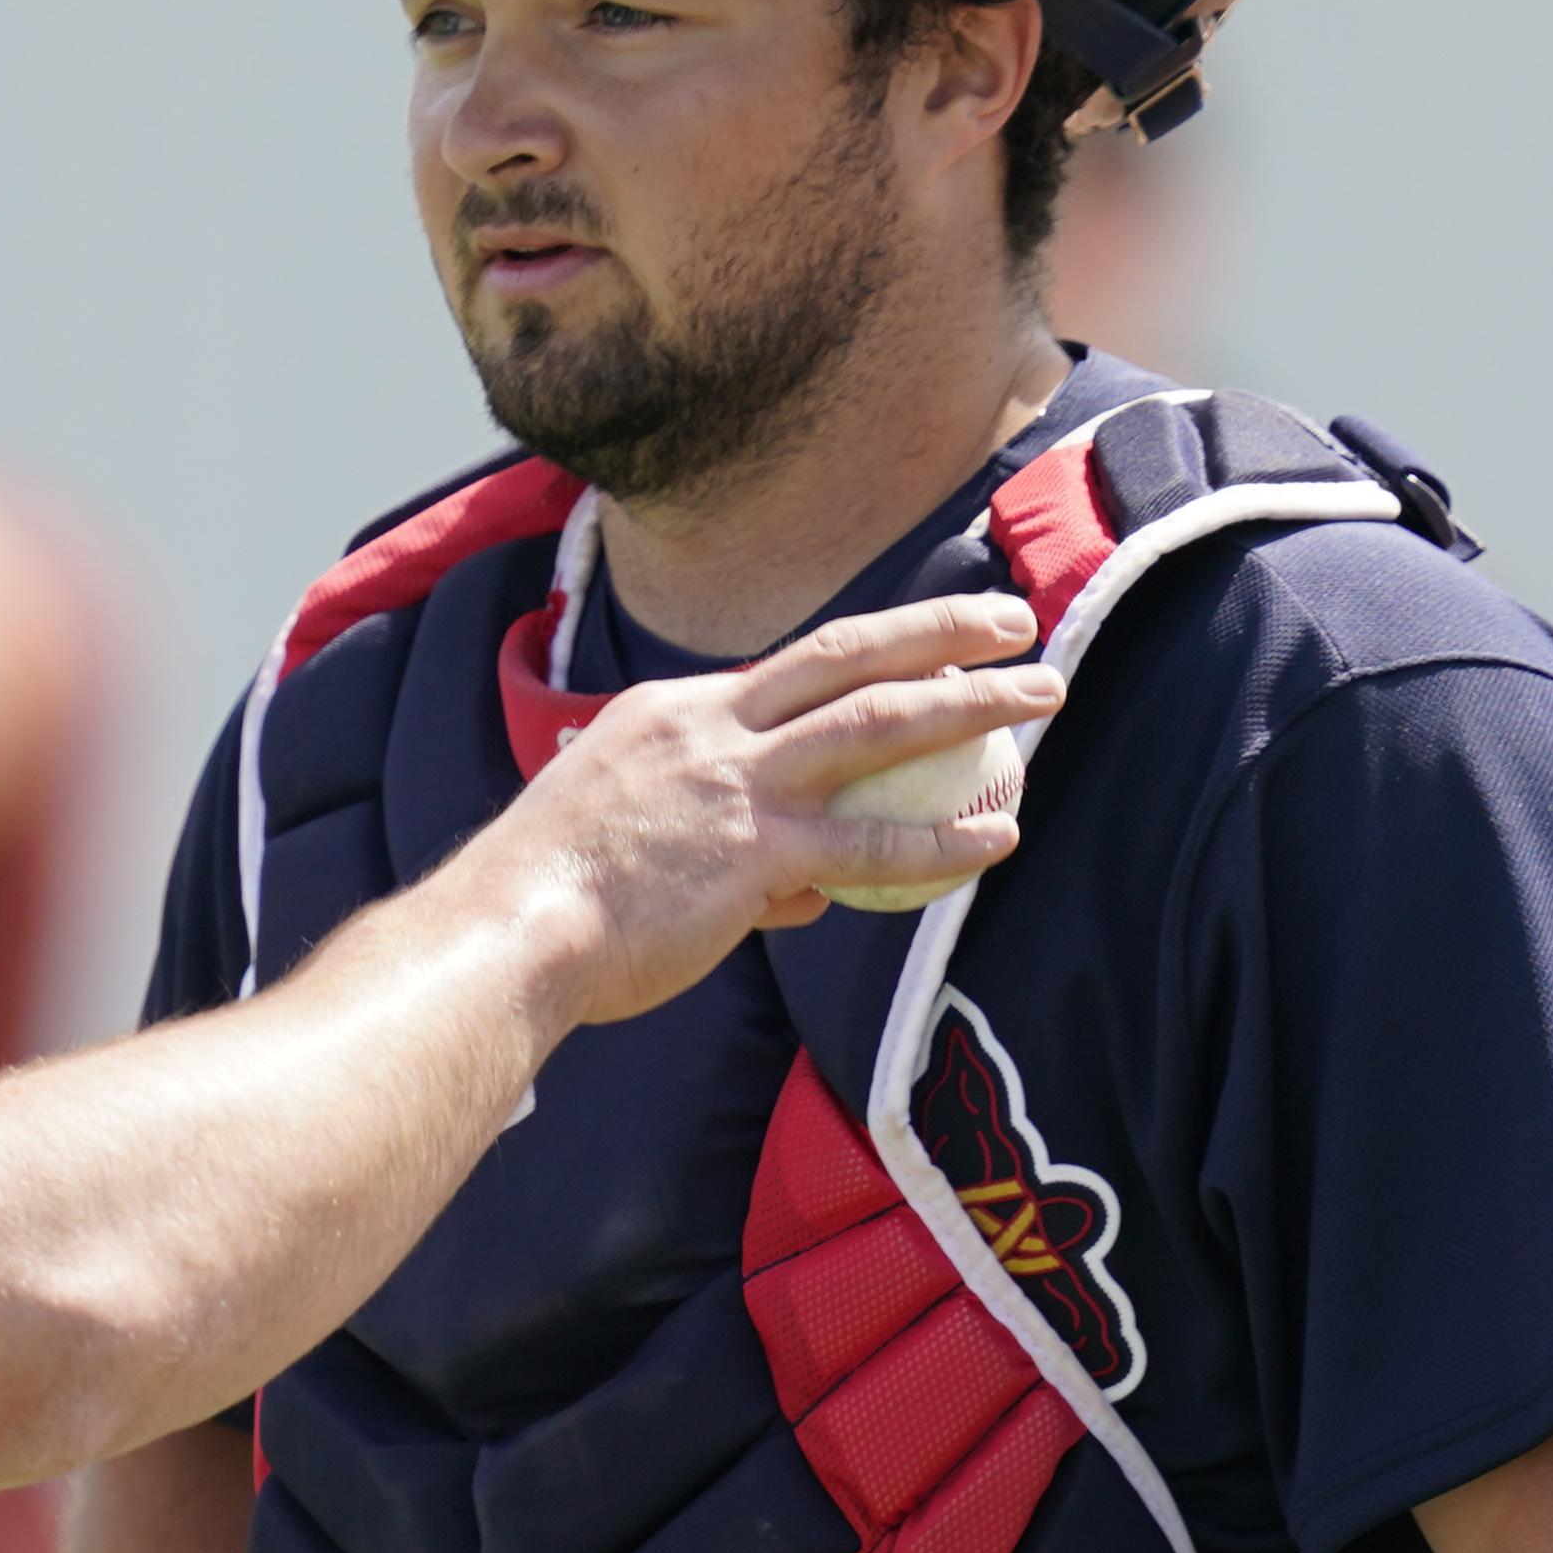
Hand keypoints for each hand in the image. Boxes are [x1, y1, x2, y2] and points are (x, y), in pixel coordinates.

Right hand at [474, 590, 1061, 1025]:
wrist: (507, 934)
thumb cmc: (556, 903)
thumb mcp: (632, 843)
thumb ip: (729, 853)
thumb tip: (799, 892)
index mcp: (676, 712)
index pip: (791, 668)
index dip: (872, 645)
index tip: (928, 637)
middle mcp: (713, 727)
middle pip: (849, 655)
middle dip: (941, 627)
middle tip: (1015, 617)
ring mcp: (737, 786)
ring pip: (879, 723)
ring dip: (973, 699)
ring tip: (1045, 694)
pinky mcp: (754, 855)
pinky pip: (872, 848)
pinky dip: (942, 841)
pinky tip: (997, 838)